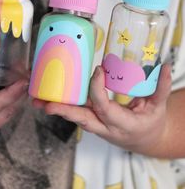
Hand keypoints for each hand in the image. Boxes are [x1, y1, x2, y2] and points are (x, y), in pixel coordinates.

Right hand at [0, 57, 27, 134]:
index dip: (10, 94)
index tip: (23, 81)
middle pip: (5, 112)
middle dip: (20, 95)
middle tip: (29, 76)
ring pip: (9, 115)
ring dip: (19, 98)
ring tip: (26, 80)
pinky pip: (8, 115)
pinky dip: (15, 102)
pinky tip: (19, 89)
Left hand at [32, 65, 170, 155]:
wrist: (144, 139)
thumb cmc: (150, 123)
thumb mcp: (158, 108)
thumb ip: (161, 87)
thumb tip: (166, 66)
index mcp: (122, 124)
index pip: (105, 107)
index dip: (98, 90)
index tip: (97, 71)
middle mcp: (105, 128)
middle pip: (82, 119)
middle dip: (63, 111)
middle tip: (45, 103)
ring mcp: (97, 126)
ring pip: (75, 118)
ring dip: (57, 108)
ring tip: (38, 99)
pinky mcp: (92, 121)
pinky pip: (77, 113)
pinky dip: (63, 106)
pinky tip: (50, 96)